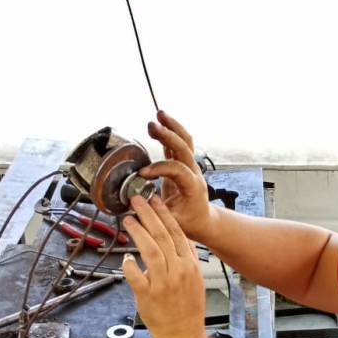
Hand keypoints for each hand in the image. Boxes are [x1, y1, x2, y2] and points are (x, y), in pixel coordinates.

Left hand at [122, 195, 206, 337]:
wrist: (184, 335)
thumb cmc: (188, 309)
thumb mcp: (195, 280)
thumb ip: (186, 258)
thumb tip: (178, 238)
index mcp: (189, 265)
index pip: (176, 233)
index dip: (164, 214)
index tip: (155, 200)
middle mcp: (178, 271)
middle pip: (162, 236)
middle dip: (148, 215)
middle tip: (137, 201)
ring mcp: (163, 283)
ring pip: (150, 250)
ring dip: (138, 232)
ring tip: (128, 219)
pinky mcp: (148, 296)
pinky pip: (136, 276)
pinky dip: (129, 266)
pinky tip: (125, 258)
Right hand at [140, 111, 218, 242]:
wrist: (202, 220)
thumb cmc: (189, 222)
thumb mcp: (172, 223)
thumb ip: (155, 214)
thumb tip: (134, 206)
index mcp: (193, 187)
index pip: (177, 170)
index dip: (160, 168)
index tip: (142, 174)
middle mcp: (194, 172)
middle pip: (184, 148)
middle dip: (168, 135)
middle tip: (152, 125)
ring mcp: (190, 166)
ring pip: (185, 141)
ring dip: (172, 126)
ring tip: (159, 114)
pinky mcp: (183, 163)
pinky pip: (178, 143)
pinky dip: (169, 131)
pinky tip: (159, 121)